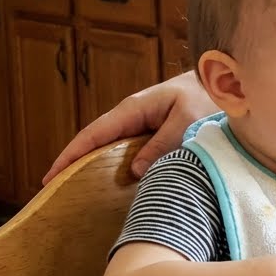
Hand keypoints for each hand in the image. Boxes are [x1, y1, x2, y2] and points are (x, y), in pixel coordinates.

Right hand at [42, 71, 216, 183]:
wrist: (226, 80)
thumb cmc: (208, 96)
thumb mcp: (188, 120)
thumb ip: (163, 144)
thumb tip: (134, 170)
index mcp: (134, 109)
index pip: (93, 134)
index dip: (70, 156)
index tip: (49, 178)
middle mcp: (132, 116)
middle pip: (94, 143)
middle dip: (72, 165)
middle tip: (51, 194)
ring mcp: (141, 125)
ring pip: (109, 149)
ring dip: (90, 168)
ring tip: (73, 195)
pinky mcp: (152, 133)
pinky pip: (127, 152)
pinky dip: (114, 167)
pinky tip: (110, 186)